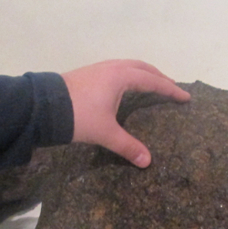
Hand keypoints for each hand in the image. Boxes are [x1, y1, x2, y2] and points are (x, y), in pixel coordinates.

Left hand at [62, 60, 190, 167]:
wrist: (42, 107)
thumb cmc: (78, 116)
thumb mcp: (105, 132)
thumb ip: (127, 146)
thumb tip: (147, 162)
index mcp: (120, 77)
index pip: (153, 81)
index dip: (170, 90)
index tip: (185, 97)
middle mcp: (112, 68)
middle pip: (142, 68)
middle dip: (159, 77)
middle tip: (171, 88)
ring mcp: (98, 69)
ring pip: (128, 66)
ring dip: (143, 73)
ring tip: (152, 84)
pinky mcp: (88, 74)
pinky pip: (117, 69)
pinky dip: (130, 75)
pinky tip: (125, 87)